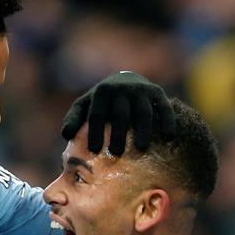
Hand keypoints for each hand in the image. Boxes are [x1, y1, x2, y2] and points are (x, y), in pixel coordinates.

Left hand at [61, 71, 175, 154]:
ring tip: (141, 148)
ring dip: (143, 129)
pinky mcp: (157, 92)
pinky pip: (164, 107)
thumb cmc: (102, 102)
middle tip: (116, 153)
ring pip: (143, 111)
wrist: (126, 80)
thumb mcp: (85, 105)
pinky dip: (168, 120)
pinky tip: (169, 135)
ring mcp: (141, 90)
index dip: (94, 132)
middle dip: (118, 134)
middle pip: (120, 114)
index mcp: (102, 92)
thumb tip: (66, 135)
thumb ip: (74, 118)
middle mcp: (121, 89)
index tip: (94, 150)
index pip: (96, 114)